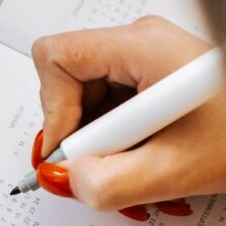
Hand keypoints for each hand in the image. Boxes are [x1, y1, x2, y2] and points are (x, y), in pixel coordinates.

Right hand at [30, 16, 225, 215]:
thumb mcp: (173, 172)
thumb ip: (106, 183)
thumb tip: (62, 179)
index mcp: (144, 46)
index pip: (56, 58)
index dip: (52, 110)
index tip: (71, 149)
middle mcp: (142, 43)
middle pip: (68, 83)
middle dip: (80, 136)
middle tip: (107, 165)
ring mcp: (148, 59)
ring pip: (88, 102)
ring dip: (101, 146)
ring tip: (136, 167)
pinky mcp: (154, 79)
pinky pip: (111, 109)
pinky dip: (118, 143)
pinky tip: (145, 159)